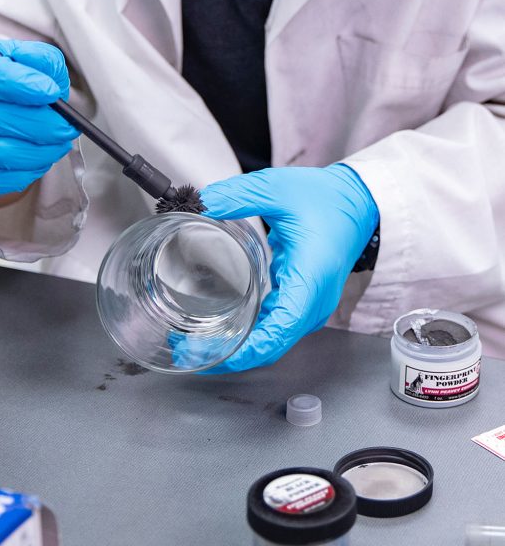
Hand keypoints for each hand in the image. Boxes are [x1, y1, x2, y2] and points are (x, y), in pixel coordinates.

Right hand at [0, 37, 78, 195]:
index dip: (21, 84)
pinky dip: (20, 175)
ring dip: (36, 152)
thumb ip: (42, 61)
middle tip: (68, 128)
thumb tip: (51, 89)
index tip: (52, 93)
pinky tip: (39, 162)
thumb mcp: (28, 54)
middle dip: (39, 125)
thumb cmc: (10, 74)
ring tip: (59, 145)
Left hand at [198, 164, 378, 371]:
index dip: (246, 350)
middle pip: (271, 346)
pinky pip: (275, 329)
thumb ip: (237, 196)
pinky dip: (249, 335)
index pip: (279, 331)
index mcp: (310, 280)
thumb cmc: (327, 200)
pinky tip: (220, 328)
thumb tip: (201, 203)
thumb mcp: (278, 190)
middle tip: (187, 349)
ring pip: (272, 341)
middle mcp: (312, 302)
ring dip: (237, 348)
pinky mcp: (303, 303)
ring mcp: (309, 307)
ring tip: (194, 342)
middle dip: (230, 355)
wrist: (358, 205)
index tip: (214, 354)